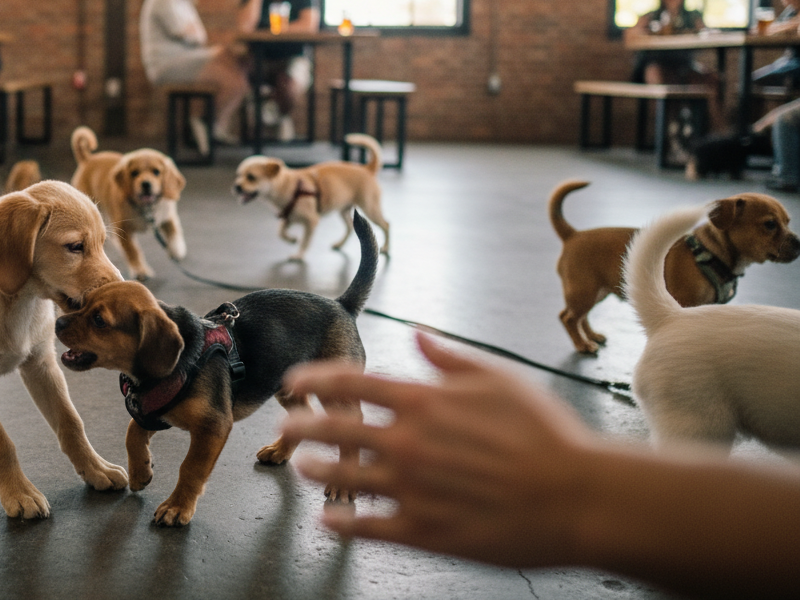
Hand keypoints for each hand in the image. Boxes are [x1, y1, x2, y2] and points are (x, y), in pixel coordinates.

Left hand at [281, 332, 598, 567]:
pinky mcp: (423, 532)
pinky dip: (339, 524)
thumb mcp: (498, 379)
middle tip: (285, 426)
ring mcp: (411, 490)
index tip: (294, 382)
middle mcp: (407, 443)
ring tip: (300, 467)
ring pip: (339, 479)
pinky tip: (328, 521)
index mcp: (423, 401)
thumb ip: (448, 358)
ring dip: (311, 471)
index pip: (347, 382)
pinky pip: (365, 528)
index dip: (312, 379)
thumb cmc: (545, 434)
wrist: (579, 498)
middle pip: (330, 430)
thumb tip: (416, 333)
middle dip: (299, 425)